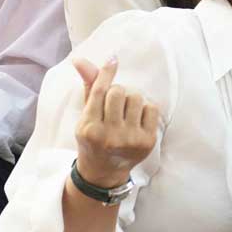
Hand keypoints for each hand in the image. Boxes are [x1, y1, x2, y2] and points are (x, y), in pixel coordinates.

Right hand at [72, 57, 158, 188]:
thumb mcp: (85, 116)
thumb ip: (89, 88)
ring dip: (131, 100)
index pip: (99, 92)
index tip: (113, 59)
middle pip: (119, 92)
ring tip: (124, 114)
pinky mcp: (147, 141)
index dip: (106, 73)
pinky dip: (145, 109)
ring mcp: (129, 139)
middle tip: (113, 106)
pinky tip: (136, 121)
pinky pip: (151, 108)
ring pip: (136, 97)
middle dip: (117, 92)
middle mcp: (108, 135)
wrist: (103, 172)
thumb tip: (79, 60)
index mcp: (89, 128)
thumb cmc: (93, 138)